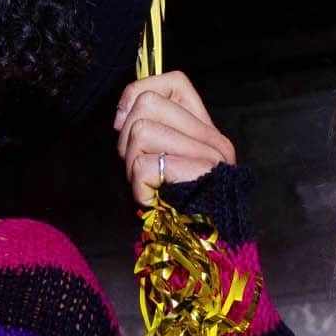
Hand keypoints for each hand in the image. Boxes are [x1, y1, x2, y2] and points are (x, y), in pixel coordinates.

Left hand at [114, 71, 234, 205]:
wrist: (194, 254)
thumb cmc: (170, 212)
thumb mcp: (156, 163)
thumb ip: (147, 131)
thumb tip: (121, 112)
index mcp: (205, 130)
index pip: (173, 81)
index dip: (138, 94)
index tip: (125, 123)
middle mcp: (213, 139)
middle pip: (146, 103)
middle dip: (126, 138)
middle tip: (139, 168)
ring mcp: (209, 156)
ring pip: (141, 130)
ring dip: (131, 164)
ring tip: (147, 186)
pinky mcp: (199, 175)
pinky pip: (143, 165)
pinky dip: (138, 188)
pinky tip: (151, 200)